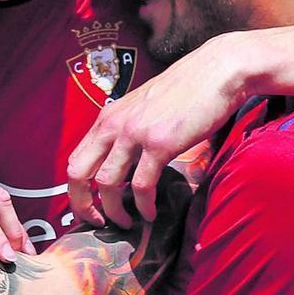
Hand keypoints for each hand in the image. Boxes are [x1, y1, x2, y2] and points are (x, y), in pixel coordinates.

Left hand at [67, 32, 259, 227]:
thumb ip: (129, 129)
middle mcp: (114, 124)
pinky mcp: (160, 143)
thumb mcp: (144, 107)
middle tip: (98, 222)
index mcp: (108, 117)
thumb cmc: (186, 90)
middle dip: (82, 204)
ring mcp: (135, 133)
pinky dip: (144, 206)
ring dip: (114, 211)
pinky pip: (142, 185)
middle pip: (78, 173)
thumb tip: (124, 162)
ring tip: (127, 223)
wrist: (217, 71)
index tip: (90, 207)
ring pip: (107, 184)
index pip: (75, 159)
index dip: (76, 189)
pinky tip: (151, 214)